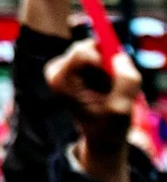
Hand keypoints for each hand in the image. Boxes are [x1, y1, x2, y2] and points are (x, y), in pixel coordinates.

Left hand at [46, 39, 140, 181]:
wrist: (101, 134)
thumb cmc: (108, 125)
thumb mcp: (121, 109)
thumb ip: (125, 82)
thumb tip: (120, 55)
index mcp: (60, 81)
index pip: (83, 53)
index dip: (106, 60)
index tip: (116, 77)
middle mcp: (56, 70)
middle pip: (88, 47)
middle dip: (107, 61)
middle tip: (115, 84)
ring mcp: (63, 65)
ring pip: (95, 49)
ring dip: (109, 66)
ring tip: (110, 89)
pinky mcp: (74, 63)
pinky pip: (97, 53)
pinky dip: (107, 67)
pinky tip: (106, 85)